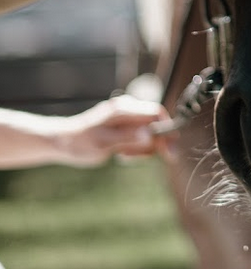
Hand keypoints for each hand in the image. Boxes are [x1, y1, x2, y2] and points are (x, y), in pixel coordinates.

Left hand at [54, 96, 171, 166]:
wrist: (62, 142)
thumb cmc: (80, 143)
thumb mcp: (103, 144)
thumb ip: (127, 138)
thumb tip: (150, 136)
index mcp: (123, 109)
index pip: (155, 113)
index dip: (167, 131)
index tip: (171, 151)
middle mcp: (127, 108)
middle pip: (155, 123)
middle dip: (155, 143)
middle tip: (156, 160)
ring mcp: (126, 116)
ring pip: (148, 132)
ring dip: (142, 148)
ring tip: (123, 156)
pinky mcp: (124, 124)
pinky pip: (140, 136)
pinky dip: (136, 148)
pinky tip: (121, 155)